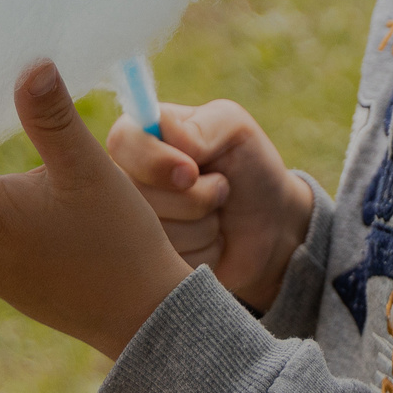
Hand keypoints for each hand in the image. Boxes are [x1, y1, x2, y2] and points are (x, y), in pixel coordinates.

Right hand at [107, 99, 311, 312]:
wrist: (271, 226)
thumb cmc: (248, 166)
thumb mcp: (233, 128)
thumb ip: (200, 126)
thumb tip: (167, 136)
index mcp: (139, 137)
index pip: (122, 142)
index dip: (155, 162)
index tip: (192, 172)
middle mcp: (125, 181)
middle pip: (137, 196)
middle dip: (194, 199)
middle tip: (220, 189)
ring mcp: (133, 225)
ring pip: (154, 234)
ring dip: (203, 227)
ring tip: (215, 214)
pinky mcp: (148, 264)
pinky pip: (167, 266)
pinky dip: (204, 253)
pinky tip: (211, 242)